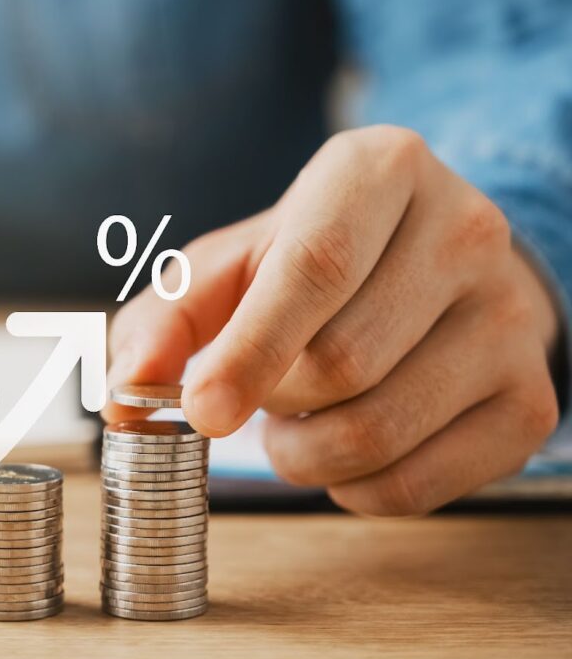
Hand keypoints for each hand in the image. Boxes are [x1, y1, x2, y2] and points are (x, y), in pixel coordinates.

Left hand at [105, 125, 561, 515]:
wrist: (430, 268)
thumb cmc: (310, 263)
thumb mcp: (230, 264)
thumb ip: (166, 317)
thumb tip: (129, 386)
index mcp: (379, 169)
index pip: (317, 268)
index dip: (251, 351)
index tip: (201, 410)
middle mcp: (464, 230)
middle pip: (341, 362)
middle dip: (272, 400)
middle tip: (259, 391)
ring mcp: (509, 317)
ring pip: (379, 429)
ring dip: (303, 452)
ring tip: (294, 420)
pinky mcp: (529, 399)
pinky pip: (420, 484)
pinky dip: (354, 489)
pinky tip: (341, 451)